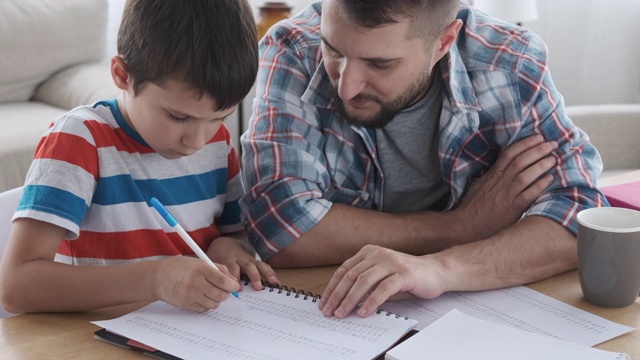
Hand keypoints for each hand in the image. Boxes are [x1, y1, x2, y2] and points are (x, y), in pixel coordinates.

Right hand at [154, 256, 239, 311]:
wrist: (158, 277)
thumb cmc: (180, 267)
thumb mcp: (199, 261)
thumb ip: (218, 269)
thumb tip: (233, 281)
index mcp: (201, 269)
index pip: (223, 282)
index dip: (233, 285)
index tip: (234, 286)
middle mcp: (196, 283)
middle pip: (221, 295)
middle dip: (226, 293)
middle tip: (223, 289)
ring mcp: (190, 295)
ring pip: (214, 304)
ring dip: (216, 299)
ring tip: (211, 292)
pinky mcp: (186, 304)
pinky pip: (204, 309)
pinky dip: (207, 304)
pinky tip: (202, 297)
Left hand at [206, 236, 279, 289]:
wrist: (224, 244)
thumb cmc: (217, 258)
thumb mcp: (212, 264)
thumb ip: (213, 275)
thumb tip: (213, 290)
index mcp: (227, 260)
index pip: (232, 268)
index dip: (235, 277)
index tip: (238, 288)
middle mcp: (239, 259)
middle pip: (248, 266)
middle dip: (253, 276)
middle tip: (258, 287)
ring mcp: (248, 259)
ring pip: (258, 265)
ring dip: (266, 274)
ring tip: (273, 282)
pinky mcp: (255, 261)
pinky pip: (264, 266)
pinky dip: (271, 273)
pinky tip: (276, 281)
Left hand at [318, 245, 442, 318]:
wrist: (436, 271)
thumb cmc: (406, 276)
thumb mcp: (381, 276)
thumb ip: (364, 283)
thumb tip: (343, 300)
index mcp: (369, 252)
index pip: (344, 270)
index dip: (332, 287)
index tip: (323, 302)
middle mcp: (378, 254)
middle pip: (351, 276)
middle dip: (337, 295)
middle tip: (329, 311)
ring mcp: (391, 262)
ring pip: (364, 281)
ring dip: (350, 300)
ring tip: (342, 313)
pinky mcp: (404, 274)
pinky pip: (383, 289)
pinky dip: (371, 301)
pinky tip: (363, 312)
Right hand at [454, 135, 557, 240]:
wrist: (466, 224)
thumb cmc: (472, 206)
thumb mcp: (479, 184)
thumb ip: (492, 174)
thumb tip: (502, 165)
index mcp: (492, 174)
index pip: (510, 153)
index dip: (525, 144)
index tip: (538, 138)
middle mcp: (500, 182)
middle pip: (520, 161)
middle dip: (538, 150)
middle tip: (552, 144)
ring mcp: (506, 195)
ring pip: (525, 175)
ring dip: (541, 165)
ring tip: (553, 159)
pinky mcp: (512, 209)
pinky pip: (528, 195)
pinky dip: (539, 186)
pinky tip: (550, 179)